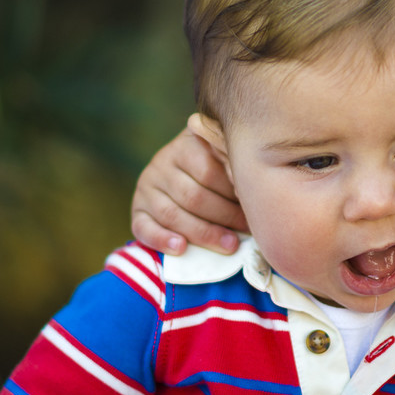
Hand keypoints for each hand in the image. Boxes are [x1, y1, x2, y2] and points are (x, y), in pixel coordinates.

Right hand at [130, 125, 246, 254]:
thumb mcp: (226, 157)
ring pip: (173, 214)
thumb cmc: (219, 167)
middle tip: (247, 231)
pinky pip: (144, 227)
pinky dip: (162, 240)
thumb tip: (257, 192)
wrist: (182, 174)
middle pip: (194, 196)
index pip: (209, 171)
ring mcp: (147, 185)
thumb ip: (236, 166)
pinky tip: (181, 249)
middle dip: (225, 216)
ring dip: (203, 233)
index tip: (255, 207)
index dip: (233, 192)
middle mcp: (163, 162)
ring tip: (229, 246)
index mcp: (187, 144)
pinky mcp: (137, 209)